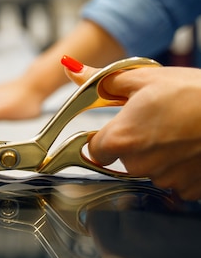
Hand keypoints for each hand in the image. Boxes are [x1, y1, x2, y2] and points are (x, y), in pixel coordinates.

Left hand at [64, 59, 200, 200]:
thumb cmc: (194, 93)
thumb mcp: (142, 77)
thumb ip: (99, 79)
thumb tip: (70, 68)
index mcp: (120, 138)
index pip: (92, 148)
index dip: (101, 135)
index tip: (116, 124)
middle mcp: (139, 165)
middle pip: (120, 159)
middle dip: (131, 141)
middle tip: (154, 120)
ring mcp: (166, 180)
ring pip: (147, 169)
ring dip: (155, 154)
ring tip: (176, 130)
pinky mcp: (190, 189)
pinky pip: (172, 180)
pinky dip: (177, 166)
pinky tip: (188, 146)